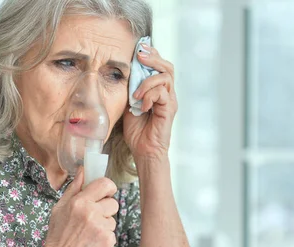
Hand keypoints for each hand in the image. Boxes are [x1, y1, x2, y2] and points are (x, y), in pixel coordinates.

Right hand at [37, 170, 118, 246]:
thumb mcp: (60, 208)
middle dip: (106, 209)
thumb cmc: (57, 236)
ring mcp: (101, 228)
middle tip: (92, 218)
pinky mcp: (108, 242)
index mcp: (79, 202)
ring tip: (88, 234)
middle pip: (113, 202)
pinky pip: (112, 233)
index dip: (108, 187)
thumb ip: (74, 189)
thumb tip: (83, 170)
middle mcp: (92, 213)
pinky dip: (104, 238)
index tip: (106, 192)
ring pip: (113, 219)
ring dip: (104, 225)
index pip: (105, 184)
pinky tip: (91, 243)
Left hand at [123, 44, 177, 160]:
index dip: (151, 54)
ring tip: (136, 94)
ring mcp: (170, 101)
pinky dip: (149, 96)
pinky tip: (141, 106)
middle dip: (153, 57)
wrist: (143, 151)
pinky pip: (162, 93)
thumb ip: (130, 88)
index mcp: (158, 90)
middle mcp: (167, 93)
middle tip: (139, 55)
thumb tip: (124, 71)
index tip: (138, 49)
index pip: (159, 66)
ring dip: (147, 81)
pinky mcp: (169, 109)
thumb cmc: (136, 130)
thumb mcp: (129, 103)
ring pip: (165, 77)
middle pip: (167, 66)